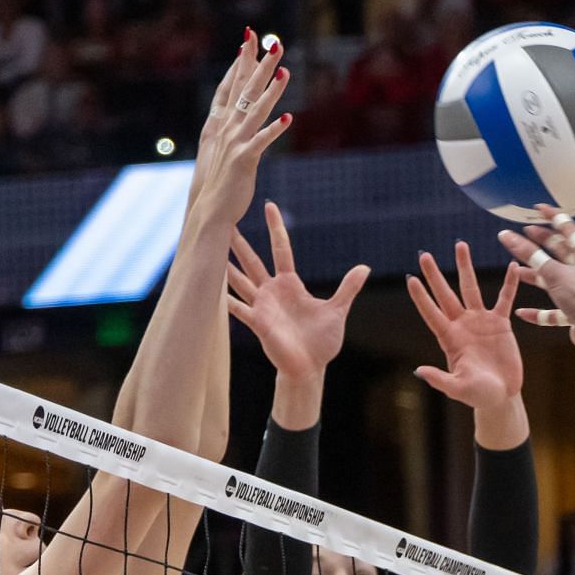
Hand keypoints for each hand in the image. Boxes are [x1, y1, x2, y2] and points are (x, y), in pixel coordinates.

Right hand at [191, 31, 293, 227]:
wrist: (211, 209)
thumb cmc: (221, 181)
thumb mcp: (226, 150)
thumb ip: (233, 131)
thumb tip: (240, 116)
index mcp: (223, 123)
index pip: (233, 85)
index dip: (241, 62)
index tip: (249, 41)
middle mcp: (228, 128)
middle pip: (246, 90)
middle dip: (259, 65)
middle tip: (273, 43)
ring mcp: (236, 142)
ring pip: (256, 110)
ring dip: (271, 90)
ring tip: (285, 72)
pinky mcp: (245, 159)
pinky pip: (262, 141)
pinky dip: (274, 129)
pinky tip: (288, 118)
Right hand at [227, 201, 369, 384]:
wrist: (310, 368)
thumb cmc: (321, 341)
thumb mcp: (337, 310)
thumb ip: (348, 288)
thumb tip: (364, 268)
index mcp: (290, 284)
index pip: (281, 249)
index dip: (275, 228)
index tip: (269, 206)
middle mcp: (272, 292)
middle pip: (253, 261)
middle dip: (238, 242)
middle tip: (224, 220)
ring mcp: (262, 307)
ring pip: (240, 281)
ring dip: (226, 266)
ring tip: (209, 249)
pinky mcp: (258, 324)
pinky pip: (239, 309)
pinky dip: (226, 299)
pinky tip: (212, 289)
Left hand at [407, 241, 523, 409]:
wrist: (501, 396)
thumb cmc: (477, 395)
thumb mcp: (457, 388)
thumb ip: (439, 379)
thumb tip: (418, 371)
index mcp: (449, 339)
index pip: (431, 313)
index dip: (421, 297)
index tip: (410, 278)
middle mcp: (462, 325)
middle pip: (445, 294)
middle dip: (434, 275)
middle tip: (424, 254)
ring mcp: (481, 322)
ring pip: (471, 288)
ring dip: (466, 267)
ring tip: (460, 245)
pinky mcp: (501, 323)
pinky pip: (504, 299)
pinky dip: (509, 284)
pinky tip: (511, 266)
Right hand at [496, 205, 574, 351]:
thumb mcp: (554, 273)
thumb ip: (530, 255)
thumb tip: (508, 236)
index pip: (569, 229)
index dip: (552, 216)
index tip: (537, 208)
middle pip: (561, 252)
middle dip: (541, 243)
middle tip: (524, 234)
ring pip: (554, 280)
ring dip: (536, 276)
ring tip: (517, 270)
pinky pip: (554, 309)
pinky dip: (539, 311)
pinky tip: (523, 312)